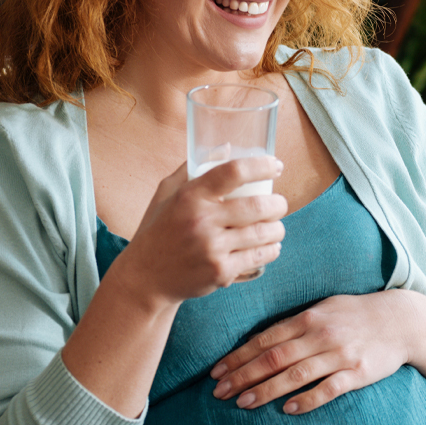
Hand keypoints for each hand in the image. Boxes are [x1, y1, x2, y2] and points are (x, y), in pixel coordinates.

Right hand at [115, 156, 287, 303]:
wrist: (146, 277)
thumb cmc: (159, 229)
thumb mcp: (167, 193)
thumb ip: (194, 168)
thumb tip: (228, 147)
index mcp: (191, 196)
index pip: (234, 172)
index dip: (261, 166)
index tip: (277, 166)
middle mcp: (202, 220)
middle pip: (258, 206)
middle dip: (278, 204)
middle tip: (279, 204)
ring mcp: (212, 248)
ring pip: (264, 233)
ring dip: (277, 229)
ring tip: (276, 227)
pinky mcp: (220, 272)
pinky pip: (259, 257)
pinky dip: (271, 250)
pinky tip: (270, 246)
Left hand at [209, 291, 414, 413]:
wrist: (402, 321)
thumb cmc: (357, 314)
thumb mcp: (325, 308)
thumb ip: (295, 324)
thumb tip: (261, 341)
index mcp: (309, 317)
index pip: (265, 339)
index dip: (238, 356)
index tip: (216, 372)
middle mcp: (321, 335)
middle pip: (274, 357)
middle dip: (243, 375)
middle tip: (219, 392)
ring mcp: (339, 354)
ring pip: (295, 374)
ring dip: (266, 389)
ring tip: (243, 403)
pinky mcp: (358, 373)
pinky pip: (329, 389)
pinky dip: (307, 399)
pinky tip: (288, 410)